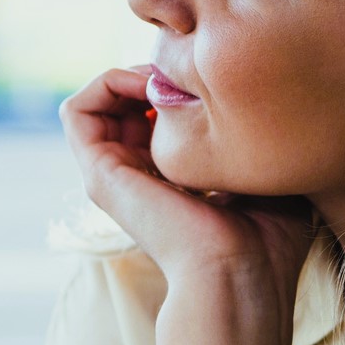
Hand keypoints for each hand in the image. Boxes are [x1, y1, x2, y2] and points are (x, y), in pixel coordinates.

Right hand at [60, 67, 317, 304]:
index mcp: (170, 183)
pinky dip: (108, 83)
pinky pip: (77, 111)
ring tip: (165, 73)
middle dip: (152, 73)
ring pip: (97, 104)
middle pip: (124, 106)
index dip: (178, 87)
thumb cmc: (267, 239)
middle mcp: (136, 180)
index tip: (212, 82)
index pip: (154, 119)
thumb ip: (250, 140)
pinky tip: (148, 83)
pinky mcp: (98, 175)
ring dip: (127, 73)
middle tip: (187, 71)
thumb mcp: (264, 174)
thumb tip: (253, 104)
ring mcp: (112, 178)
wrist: (239, 273)